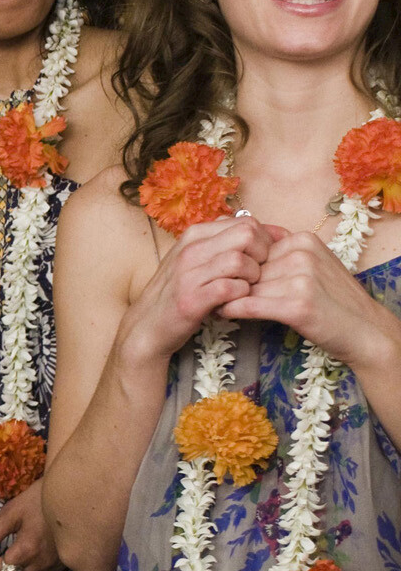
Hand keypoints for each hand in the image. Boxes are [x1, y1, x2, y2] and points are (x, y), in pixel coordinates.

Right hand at [120, 215, 275, 361]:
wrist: (147, 324)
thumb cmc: (179, 290)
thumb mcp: (197, 258)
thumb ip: (227, 242)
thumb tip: (271, 230)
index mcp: (194, 235)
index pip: (246, 222)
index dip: (264, 240)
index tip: (261, 258)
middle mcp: (190, 249)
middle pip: (247, 235)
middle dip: (262, 255)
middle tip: (256, 274)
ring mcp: (188, 274)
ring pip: (240, 261)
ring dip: (252, 278)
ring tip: (244, 289)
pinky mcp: (191, 300)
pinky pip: (231, 289)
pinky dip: (240, 297)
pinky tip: (233, 302)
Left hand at [218, 227, 400, 365]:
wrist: (365, 330)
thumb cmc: (333, 300)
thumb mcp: (311, 265)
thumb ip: (281, 255)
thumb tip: (238, 250)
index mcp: (301, 240)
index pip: (252, 248)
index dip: (234, 263)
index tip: (213, 271)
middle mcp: (300, 254)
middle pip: (246, 267)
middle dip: (226, 279)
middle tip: (204, 288)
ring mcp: (300, 278)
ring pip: (245, 286)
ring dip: (223, 295)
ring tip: (208, 302)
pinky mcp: (297, 305)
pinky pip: (249, 304)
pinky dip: (231, 309)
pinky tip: (220, 313)